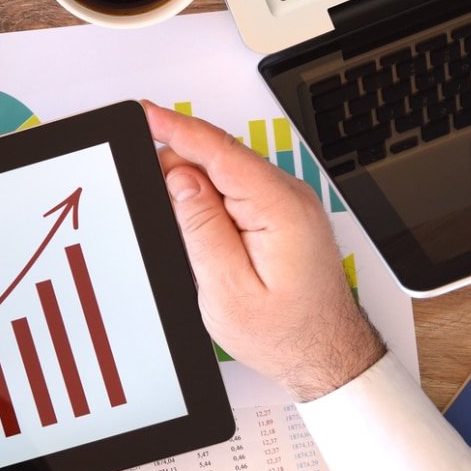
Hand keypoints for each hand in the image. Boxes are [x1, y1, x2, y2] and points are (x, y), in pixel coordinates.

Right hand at [144, 102, 384, 400]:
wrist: (325, 357)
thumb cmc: (285, 334)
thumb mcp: (227, 289)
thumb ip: (202, 229)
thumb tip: (179, 179)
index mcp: (280, 210)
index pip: (221, 151)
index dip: (177, 128)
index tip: (145, 112)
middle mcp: (290, 197)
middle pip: (221, 156)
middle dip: (178, 164)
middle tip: (150, 196)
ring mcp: (288, 204)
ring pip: (226, 173)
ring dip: (194, 187)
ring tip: (186, 235)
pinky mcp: (281, 214)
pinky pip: (237, 190)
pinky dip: (210, 198)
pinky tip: (199, 225)